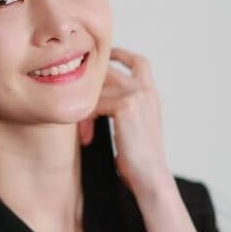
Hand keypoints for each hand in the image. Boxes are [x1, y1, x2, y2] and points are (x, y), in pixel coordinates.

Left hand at [78, 47, 170, 194]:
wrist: (150, 176)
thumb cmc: (138, 160)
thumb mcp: (131, 129)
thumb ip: (120, 111)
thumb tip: (96, 105)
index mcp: (151, 95)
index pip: (138, 62)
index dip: (120, 55)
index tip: (103, 57)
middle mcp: (146, 90)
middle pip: (110, 71)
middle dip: (90, 88)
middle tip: (79, 109)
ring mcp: (137, 94)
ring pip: (97, 90)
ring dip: (85, 110)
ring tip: (84, 133)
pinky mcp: (126, 105)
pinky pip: (94, 104)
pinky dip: (85, 119)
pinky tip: (86, 136)